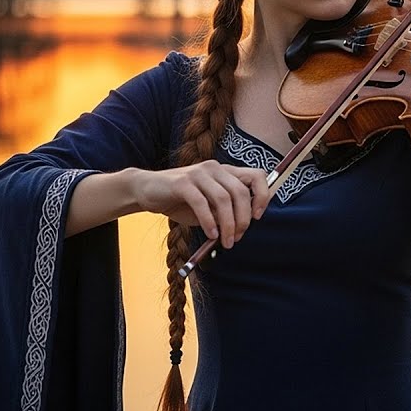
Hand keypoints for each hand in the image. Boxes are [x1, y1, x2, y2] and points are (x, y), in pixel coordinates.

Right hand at [133, 161, 270, 248]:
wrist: (147, 190)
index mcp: (225, 172)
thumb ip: (225, 211)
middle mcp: (215, 168)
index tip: (257, 217)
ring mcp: (198, 173)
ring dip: (228, 224)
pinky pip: (201, 203)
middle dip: (243, 219)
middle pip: (241, 192)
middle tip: (238, 238)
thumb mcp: (208, 207)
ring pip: (223, 198)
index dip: (263, 195)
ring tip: (225, 241)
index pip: (257, 176)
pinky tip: (210, 234)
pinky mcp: (182, 182)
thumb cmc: (181, 201)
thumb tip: (243, 227)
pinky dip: (209, 221)